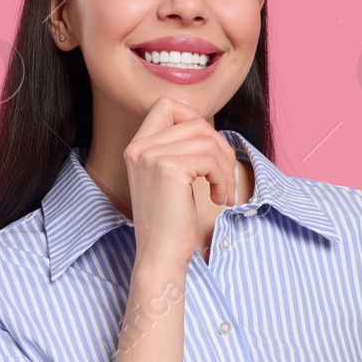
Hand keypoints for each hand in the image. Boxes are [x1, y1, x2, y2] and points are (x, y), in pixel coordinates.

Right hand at [123, 96, 239, 268]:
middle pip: (194, 121)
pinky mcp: (169, 169)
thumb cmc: (170, 223)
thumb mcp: (169, 180)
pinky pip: (211, 158)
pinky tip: (219, 199)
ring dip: (225, 166)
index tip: (206, 151)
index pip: (166, 105)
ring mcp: (151, 156)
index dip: (193, 119)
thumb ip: (178, 150)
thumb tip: (209, 129)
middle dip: (219, 147)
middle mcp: (139, 148)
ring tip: (223, 192)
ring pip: (207, 139)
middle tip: (224, 177)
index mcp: (136, 148)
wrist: (160, 257)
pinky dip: (223, 178)